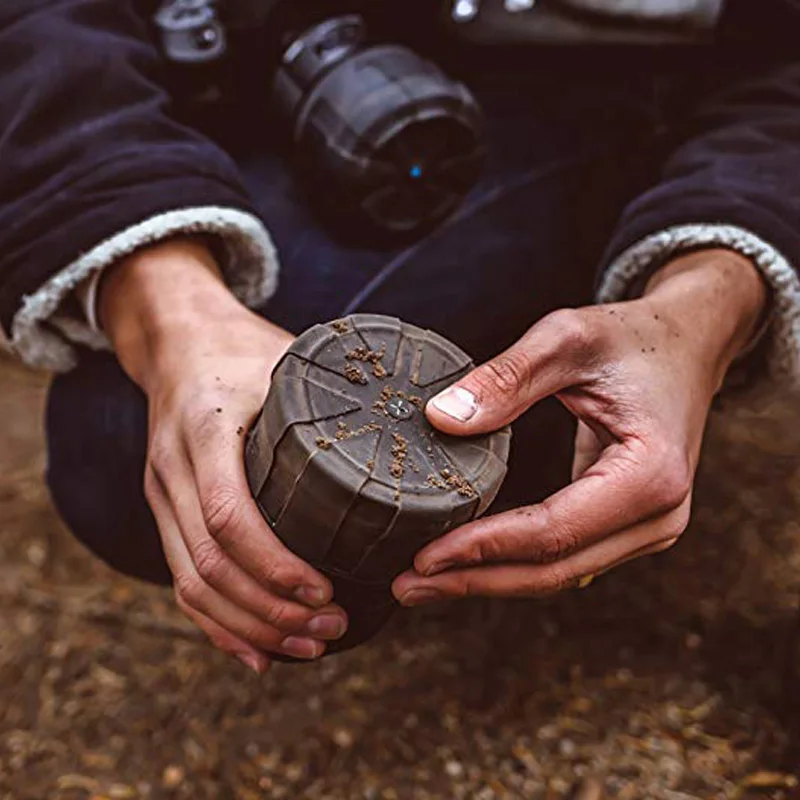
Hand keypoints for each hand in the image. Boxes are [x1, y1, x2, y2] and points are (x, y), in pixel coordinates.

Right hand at [101, 239, 347, 671]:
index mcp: (206, 426)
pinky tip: (257, 651)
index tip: (327, 591)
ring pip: (191, 583)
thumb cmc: (244, 348)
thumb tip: (430, 419)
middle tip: (333, 630)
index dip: (277, 565)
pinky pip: (180, 578)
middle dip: (271, 611)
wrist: (177, 339)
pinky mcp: (166, 508)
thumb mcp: (286, 357)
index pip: (230, 516)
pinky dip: (216, 624)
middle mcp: (173, 466)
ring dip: (249, 626)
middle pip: (209, 565)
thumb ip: (337, 392)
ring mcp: (161, 491)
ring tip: (308, 647)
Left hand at [393, 249, 767, 605]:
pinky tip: (469, 561)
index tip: (423, 557)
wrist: (689, 344)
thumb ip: (506, 377)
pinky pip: (566, 555)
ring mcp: (650, 527)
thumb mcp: (568, 338)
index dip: (483, 549)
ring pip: (559, 573)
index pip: (552, 531)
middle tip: (408, 587)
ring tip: (425, 583)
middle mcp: (660, 516)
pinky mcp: (630, 524)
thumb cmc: (633, 338)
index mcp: (650, 475)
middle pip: (554, 570)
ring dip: (491, 580)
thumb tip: (441, 418)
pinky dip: (514, 562)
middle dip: (476, 581)